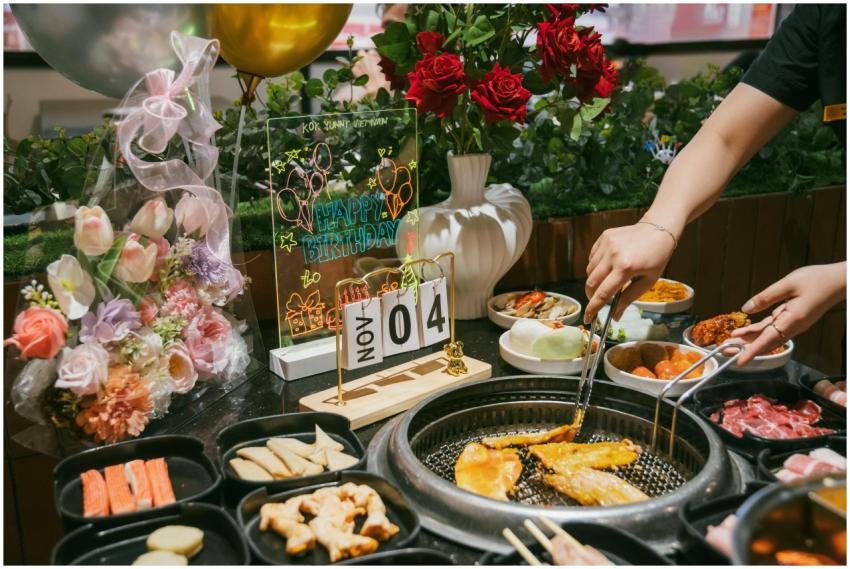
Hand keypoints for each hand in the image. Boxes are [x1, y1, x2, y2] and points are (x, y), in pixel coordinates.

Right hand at [584, 222, 677, 322]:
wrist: (659, 229)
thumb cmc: (657, 258)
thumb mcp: (648, 281)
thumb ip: (629, 299)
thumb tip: (615, 316)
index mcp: (626, 268)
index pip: (603, 293)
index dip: (593, 308)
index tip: (588, 319)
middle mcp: (612, 255)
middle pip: (591, 282)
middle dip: (591, 295)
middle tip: (597, 300)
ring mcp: (606, 244)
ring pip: (589, 270)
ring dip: (595, 280)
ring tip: (608, 279)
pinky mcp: (604, 237)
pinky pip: (592, 257)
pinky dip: (596, 266)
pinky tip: (608, 265)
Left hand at [730, 263, 845, 364]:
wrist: (840, 281)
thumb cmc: (817, 279)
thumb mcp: (788, 284)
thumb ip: (766, 297)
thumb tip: (746, 308)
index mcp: (793, 319)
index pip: (768, 339)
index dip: (752, 351)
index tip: (740, 361)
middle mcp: (794, 326)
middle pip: (765, 341)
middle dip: (745, 347)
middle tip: (725, 351)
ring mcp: (794, 324)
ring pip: (768, 335)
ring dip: (750, 338)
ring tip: (731, 339)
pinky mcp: (794, 319)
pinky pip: (773, 327)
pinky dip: (759, 329)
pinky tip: (746, 330)